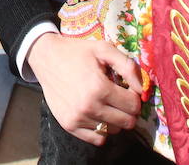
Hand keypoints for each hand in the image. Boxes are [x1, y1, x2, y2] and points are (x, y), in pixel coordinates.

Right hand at [26, 32, 141, 144]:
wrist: (46, 58)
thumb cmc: (77, 52)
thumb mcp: (104, 49)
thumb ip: (127, 66)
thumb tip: (142, 89)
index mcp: (99, 87)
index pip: (133, 105)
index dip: (134, 97)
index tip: (126, 89)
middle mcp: (89, 107)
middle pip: (127, 122)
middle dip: (128, 110)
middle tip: (119, 98)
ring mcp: (78, 118)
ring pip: (113, 131)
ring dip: (115, 119)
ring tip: (105, 103)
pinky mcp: (69, 125)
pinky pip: (98, 139)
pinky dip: (102, 129)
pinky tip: (97, 114)